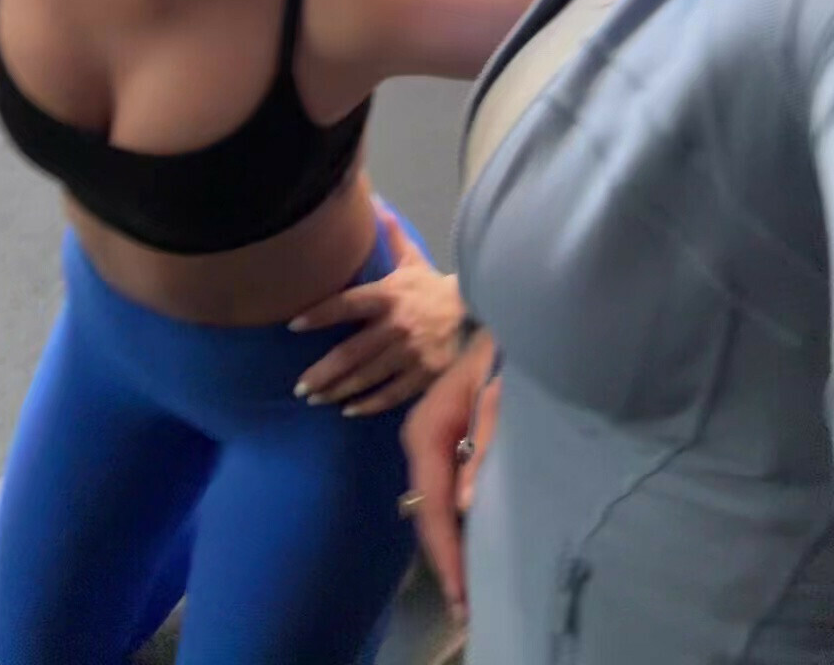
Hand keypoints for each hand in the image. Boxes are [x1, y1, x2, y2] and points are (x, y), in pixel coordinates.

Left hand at [289, 205, 461, 415]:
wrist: (477, 311)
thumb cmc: (435, 287)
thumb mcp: (412, 260)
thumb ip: (392, 237)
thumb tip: (376, 204)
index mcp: (389, 296)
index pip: (347, 304)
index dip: (320, 314)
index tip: (293, 325)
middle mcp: (396, 326)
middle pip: (352, 352)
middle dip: (323, 372)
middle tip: (300, 387)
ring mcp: (410, 354)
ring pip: (367, 377)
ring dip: (339, 390)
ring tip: (316, 399)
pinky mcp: (424, 375)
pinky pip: (392, 394)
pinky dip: (369, 403)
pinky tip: (350, 409)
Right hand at [402, 330, 500, 622]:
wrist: (511, 320)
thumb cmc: (505, 352)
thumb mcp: (501, 392)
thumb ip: (484, 441)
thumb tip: (464, 506)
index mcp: (427, 428)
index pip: (430, 503)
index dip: (444, 553)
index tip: (460, 596)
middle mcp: (421, 439)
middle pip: (427, 512)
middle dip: (446, 559)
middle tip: (467, 610)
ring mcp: (432, 443)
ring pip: (434, 507)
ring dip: (451, 547)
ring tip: (470, 593)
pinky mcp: (447, 445)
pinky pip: (445, 495)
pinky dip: (456, 527)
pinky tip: (471, 551)